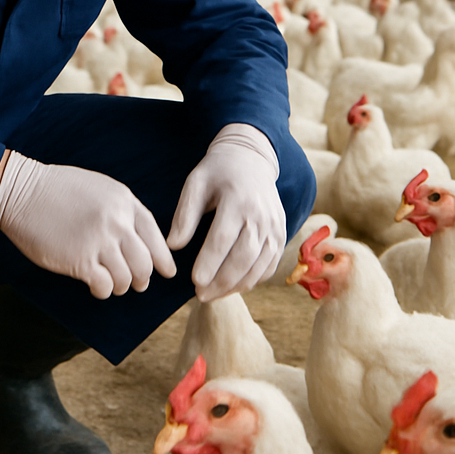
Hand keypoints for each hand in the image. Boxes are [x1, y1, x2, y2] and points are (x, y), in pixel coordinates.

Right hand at [0, 152, 176, 298]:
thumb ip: (121, 210)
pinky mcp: (80, 260)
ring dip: (120, 285)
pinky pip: (104, 286)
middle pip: (145, 264)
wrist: (22, 192)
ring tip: (109, 281)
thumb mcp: (99, 188)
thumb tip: (138, 240)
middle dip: (142, 278)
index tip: (166, 272)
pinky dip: (102, 290)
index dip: (163, 258)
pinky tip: (94, 284)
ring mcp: (99, 241)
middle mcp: (117, 221)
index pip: (155, 236)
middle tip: (135, 282)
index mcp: (124, 201)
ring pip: (127, 279)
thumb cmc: (58, 189)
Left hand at [167, 124, 284, 300]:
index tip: (194, 281)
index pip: (223, 239)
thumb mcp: (196, 183)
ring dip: (236, 286)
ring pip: (258, 267)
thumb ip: (185, 215)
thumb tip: (173, 246)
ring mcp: (275, 227)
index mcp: (238, 200)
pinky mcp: (281, 235)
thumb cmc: (218, 171)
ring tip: (213, 294)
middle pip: (242, 258)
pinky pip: (269, 265)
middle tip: (200, 295)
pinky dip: (252, 280)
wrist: (251, 158)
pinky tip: (233, 286)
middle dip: (221, 281)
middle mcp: (261, 215)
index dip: (209, 263)